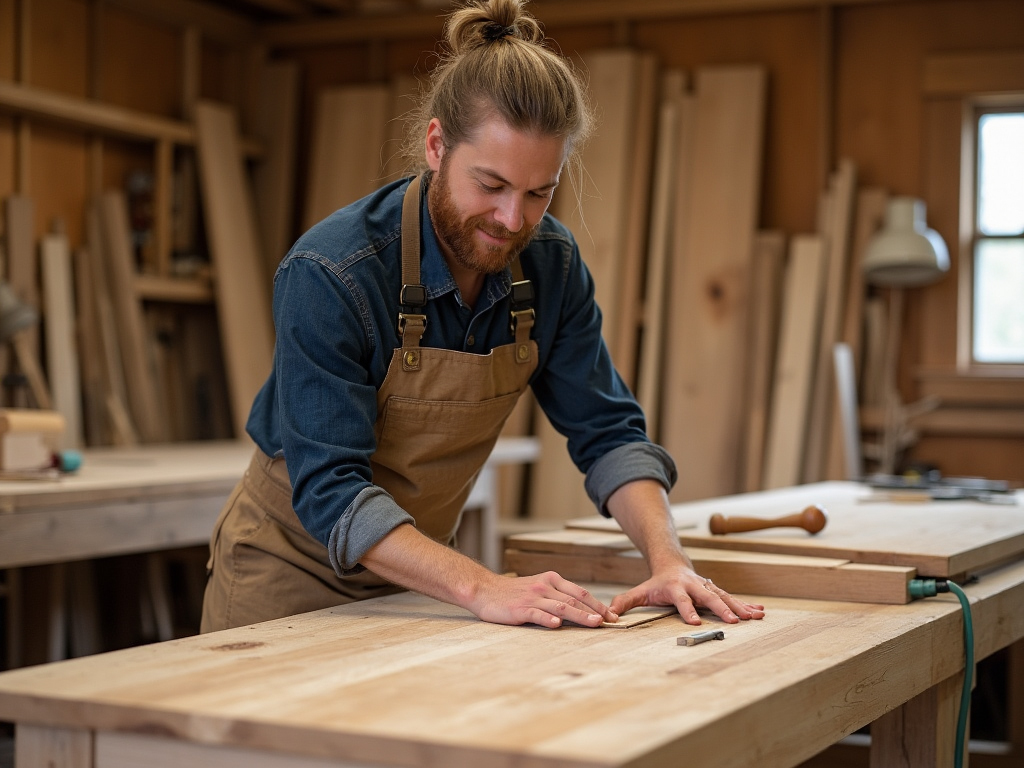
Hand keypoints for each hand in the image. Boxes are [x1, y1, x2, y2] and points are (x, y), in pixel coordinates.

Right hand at [469, 571, 618, 628]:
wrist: (485, 590)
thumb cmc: (513, 593)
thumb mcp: (538, 589)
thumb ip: (557, 597)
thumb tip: (580, 611)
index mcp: (551, 580)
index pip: (579, 592)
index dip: (597, 604)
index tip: (611, 615)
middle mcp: (544, 586)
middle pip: (574, 599)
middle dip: (595, 611)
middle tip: (610, 621)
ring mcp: (533, 597)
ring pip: (561, 607)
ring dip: (580, 615)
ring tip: (594, 623)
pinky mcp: (520, 609)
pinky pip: (536, 614)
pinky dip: (547, 619)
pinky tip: (557, 625)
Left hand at [610, 567, 764, 625]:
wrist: (672, 564)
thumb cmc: (655, 583)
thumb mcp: (639, 591)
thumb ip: (625, 602)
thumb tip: (610, 616)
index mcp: (675, 587)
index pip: (681, 600)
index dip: (687, 610)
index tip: (694, 622)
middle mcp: (695, 586)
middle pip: (709, 598)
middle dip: (722, 609)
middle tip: (734, 623)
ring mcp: (707, 587)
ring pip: (725, 597)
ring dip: (741, 607)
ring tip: (756, 617)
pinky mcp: (716, 591)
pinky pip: (733, 598)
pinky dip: (747, 605)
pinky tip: (761, 612)